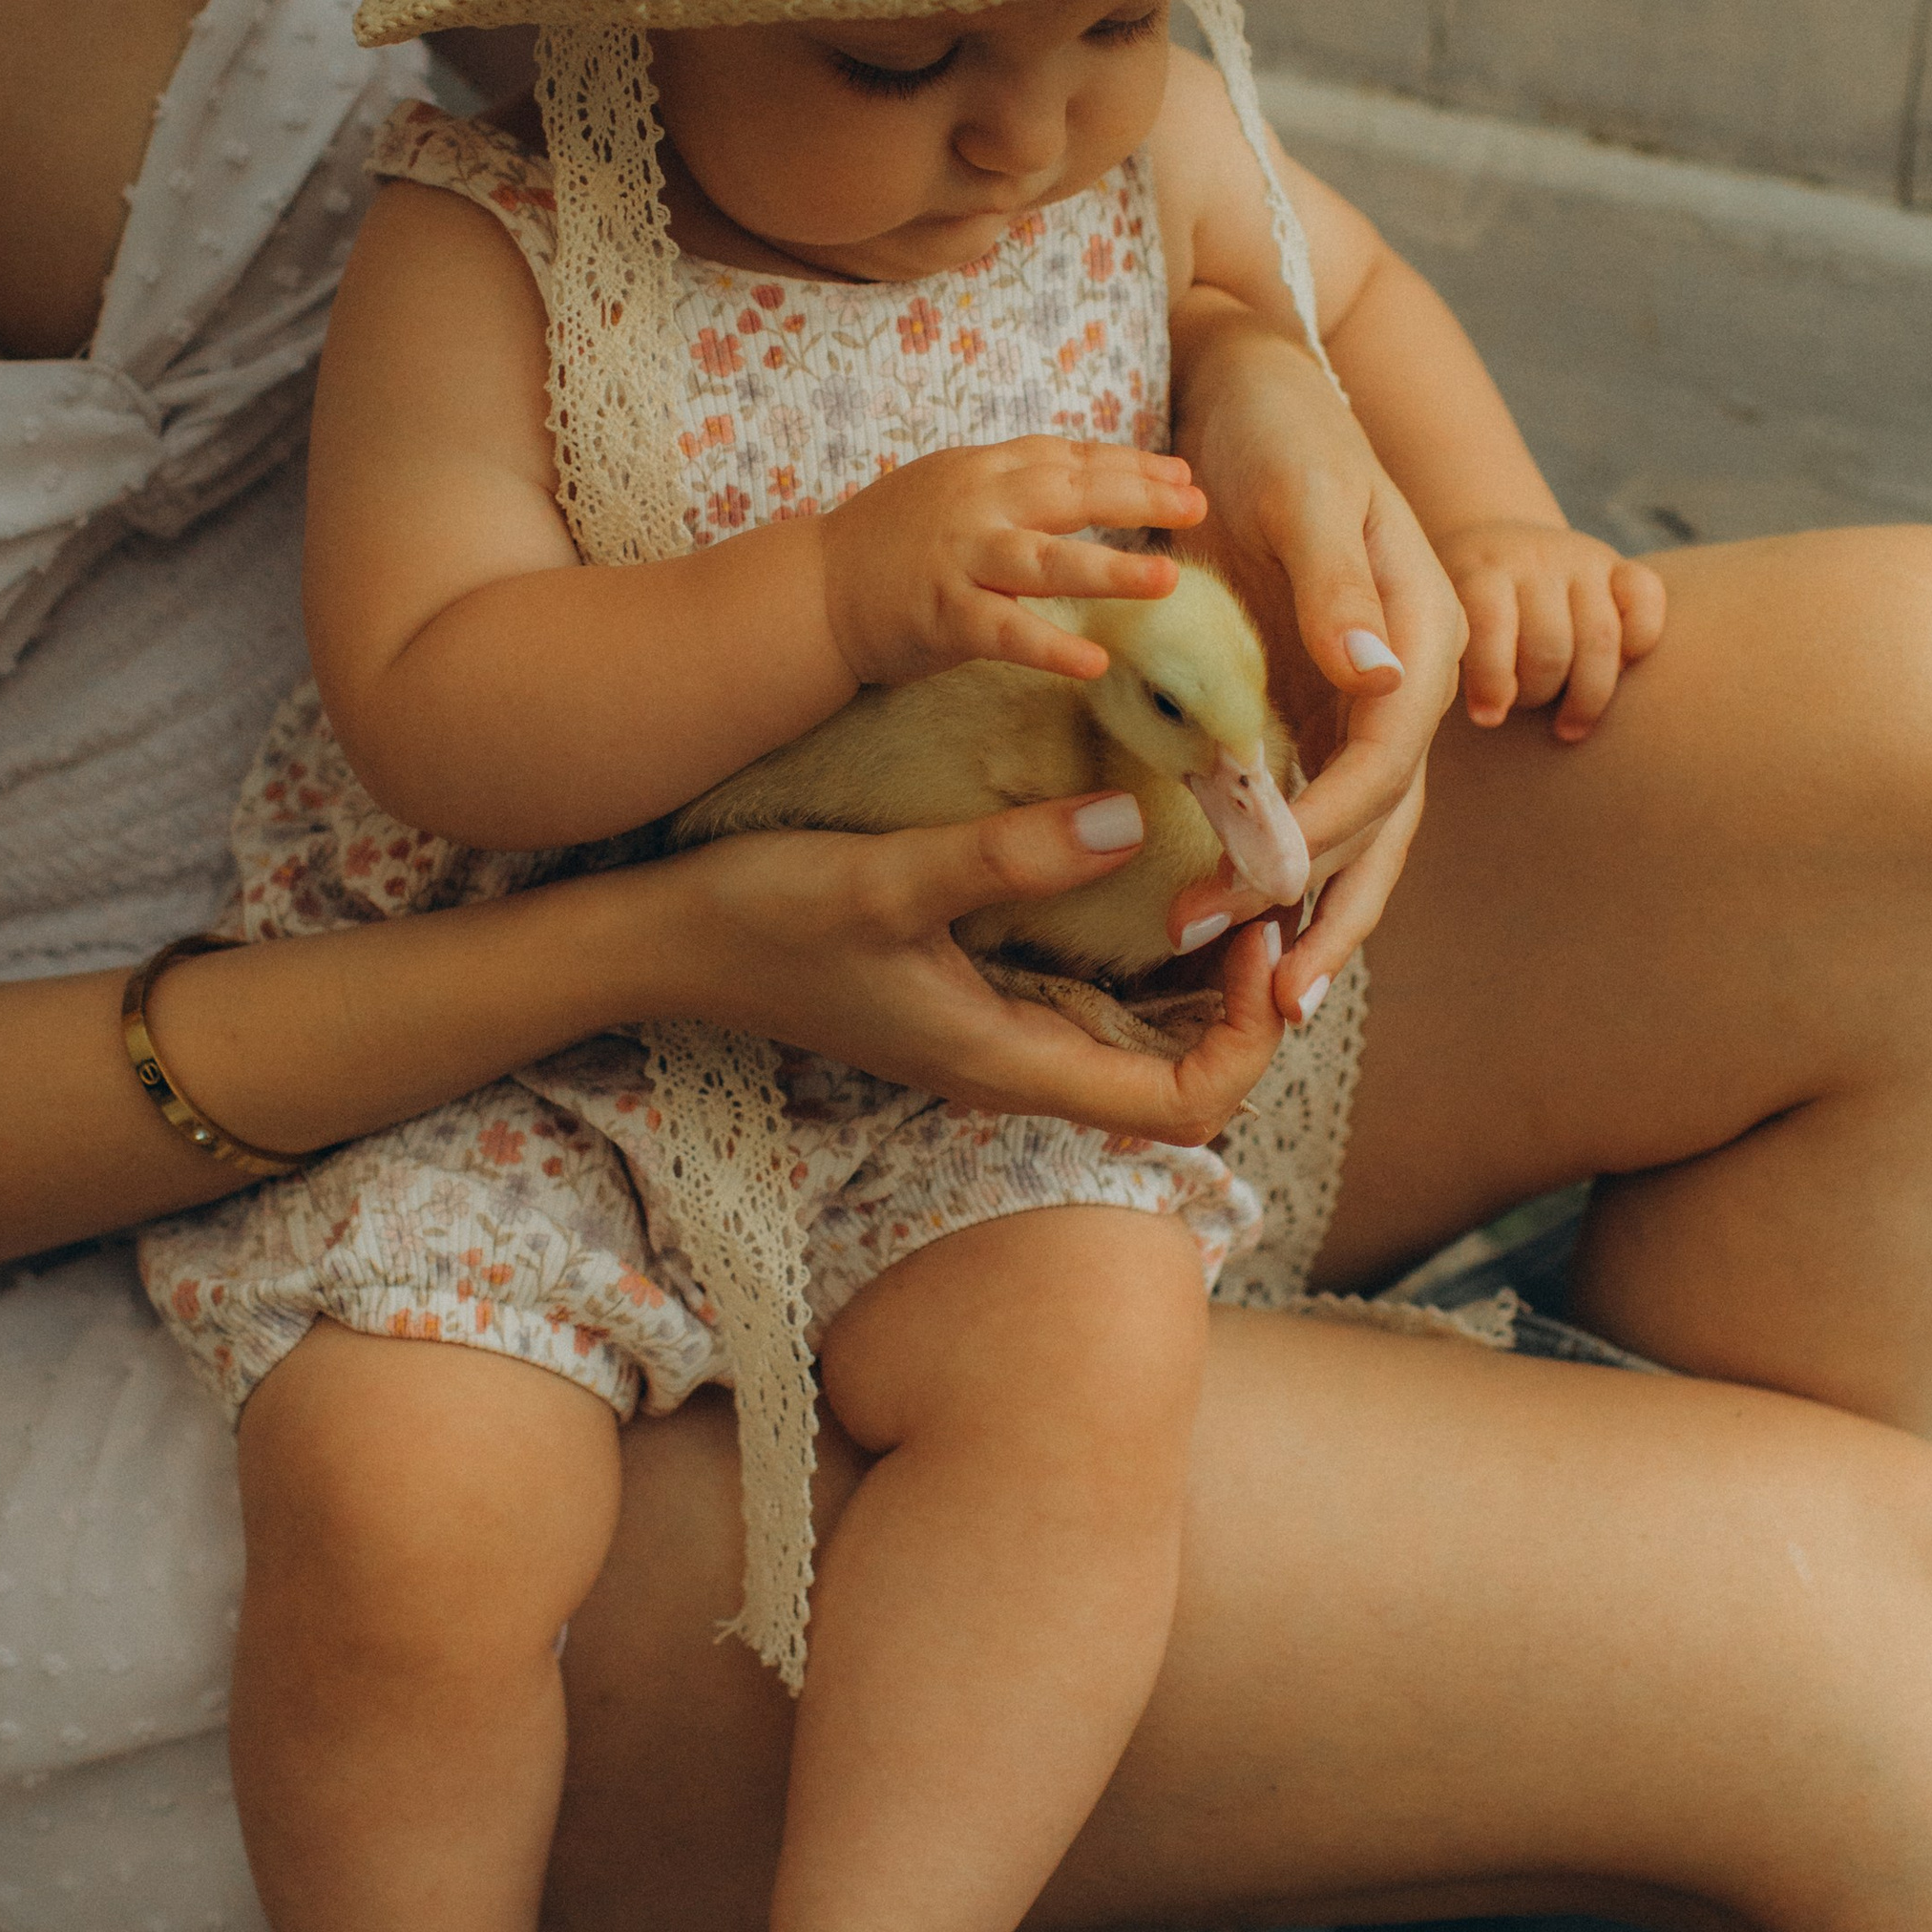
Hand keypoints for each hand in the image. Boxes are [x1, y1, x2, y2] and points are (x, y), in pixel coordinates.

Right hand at [649, 798, 1286, 1147]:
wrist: (664, 941)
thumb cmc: (763, 915)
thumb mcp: (886, 877)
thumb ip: (1006, 857)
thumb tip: (1128, 824)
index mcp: (1007, 1064)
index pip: (1183, 1108)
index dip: (1247, 1034)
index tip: (1252, 933)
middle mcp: (1016, 1069)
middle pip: (1186, 1084)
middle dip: (1246, 1005)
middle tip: (1267, 895)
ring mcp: (998, 1041)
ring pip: (1147, 1046)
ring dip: (1203, 982)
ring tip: (1230, 880)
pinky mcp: (979, 1004)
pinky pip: (1099, 1005)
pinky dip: (1147, 960)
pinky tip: (1154, 876)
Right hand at [815, 439, 1205, 688]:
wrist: (814, 590)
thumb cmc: (892, 544)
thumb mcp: (954, 493)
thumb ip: (1016, 486)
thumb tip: (1093, 484)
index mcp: (982, 470)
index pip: (1068, 459)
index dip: (1128, 466)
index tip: (1180, 477)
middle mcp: (976, 505)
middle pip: (1069, 494)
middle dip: (1138, 499)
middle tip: (1196, 508)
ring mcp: (959, 559)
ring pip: (1045, 560)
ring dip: (1109, 570)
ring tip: (1167, 581)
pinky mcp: (942, 614)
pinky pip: (1004, 632)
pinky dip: (1049, 648)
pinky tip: (1092, 662)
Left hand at [1168, 316, 1464, 1018]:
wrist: (1249, 383)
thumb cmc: (1280, 425)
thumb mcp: (1306, 493)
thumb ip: (1340, 587)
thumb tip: (1381, 678)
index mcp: (1423, 630)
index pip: (1391, 757)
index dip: (1334, 828)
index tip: (1265, 883)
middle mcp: (1405, 676)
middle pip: (1389, 817)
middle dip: (1328, 903)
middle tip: (1266, 986)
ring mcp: (1360, 697)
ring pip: (1361, 830)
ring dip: (1316, 911)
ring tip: (1272, 993)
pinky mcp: (1312, 703)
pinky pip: (1311, 802)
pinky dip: (1287, 867)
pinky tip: (1248, 925)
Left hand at [1438, 518, 1664, 735]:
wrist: (1498, 547)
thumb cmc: (1464, 611)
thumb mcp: (1443, 620)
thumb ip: (1455, 657)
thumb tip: (1483, 711)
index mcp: (1481, 571)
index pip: (1492, 626)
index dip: (1492, 681)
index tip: (1488, 719)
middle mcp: (1534, 558)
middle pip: (1551, 645)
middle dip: (1538, 692)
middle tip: (1523, 708)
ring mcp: (1582, 559)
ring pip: (1602, 637)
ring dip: (1588, 694)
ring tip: (1568, 723)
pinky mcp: (1620, 565)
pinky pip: (1647, 600)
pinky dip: (1640, 641)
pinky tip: (1620, 671)